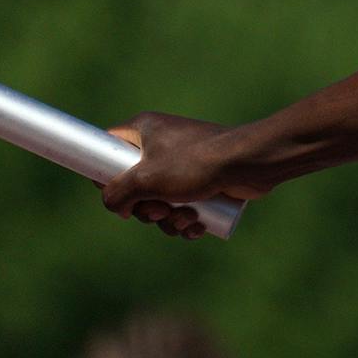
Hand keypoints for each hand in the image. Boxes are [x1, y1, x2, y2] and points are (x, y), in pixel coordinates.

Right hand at [101, 113, 268, 239]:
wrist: (251, 163)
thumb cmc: (196, 163)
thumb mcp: (146, 179)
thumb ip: (116, 194)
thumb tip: (117, 207)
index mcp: (143, 131)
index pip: (107, 151)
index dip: (105, 177)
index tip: (118, 196)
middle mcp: (162, 145)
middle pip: (134, 186)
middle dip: (146, 209)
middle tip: (161, 211)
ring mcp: (184, 164)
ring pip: (160, 202)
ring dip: (169, 220)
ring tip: (187, 219)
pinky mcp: (204, 182)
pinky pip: (183, 207)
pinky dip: (187, 221)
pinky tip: (199, 226)